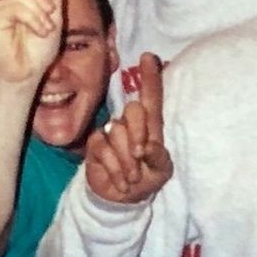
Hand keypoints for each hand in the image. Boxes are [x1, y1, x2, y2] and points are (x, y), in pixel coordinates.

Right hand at [84, 52, 171, 202]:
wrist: (121, 200)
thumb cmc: (145, 180)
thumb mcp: (161, 172)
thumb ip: (159, 158)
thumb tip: (147, 146)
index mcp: (150, 127)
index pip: (151, 99)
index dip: (150, 78)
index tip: (148, 57)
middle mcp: (130, 124)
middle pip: (134, 110)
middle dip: (138, 134)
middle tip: (140, 157)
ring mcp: (111, 132)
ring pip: (117, 132)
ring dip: (126, 160)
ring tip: (131, 177)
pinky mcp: (96, 144)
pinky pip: (102, 147)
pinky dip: (114, 167)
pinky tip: (120, 180)